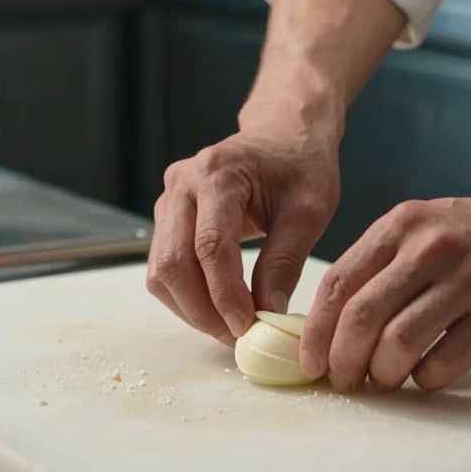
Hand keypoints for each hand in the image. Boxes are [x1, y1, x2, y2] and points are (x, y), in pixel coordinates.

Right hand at [147, 129, 339, 344]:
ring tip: (232, 326)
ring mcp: (169, 200)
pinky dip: (188, 295)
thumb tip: (268, 313)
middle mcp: (182, 185)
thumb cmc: (301, 165)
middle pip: (173, 263)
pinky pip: (166, 267)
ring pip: (161, 271)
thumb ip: (285, 262)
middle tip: (239, 337)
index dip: (225, 295)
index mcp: (217, 174)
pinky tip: (220, 307)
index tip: (248, 328)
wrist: (284, 134)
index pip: (210, 247)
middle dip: (203, 310)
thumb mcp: (309, 211)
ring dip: (192, 308)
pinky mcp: (169, 218)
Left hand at [299, 187, 470, 391]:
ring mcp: (468, 278)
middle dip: (343, 361)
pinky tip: (428, 374)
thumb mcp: (428, 228)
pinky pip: (445, 362)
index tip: (310, 361)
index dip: (316, 330)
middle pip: (361, 316)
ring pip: (399, 343)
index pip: (338, 282)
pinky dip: (427, 379)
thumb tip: (335, 323)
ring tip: (388, 379)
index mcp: (402, 225)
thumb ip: (384, 264)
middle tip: (344, 381)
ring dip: (384, 374)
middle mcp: (430, 247)